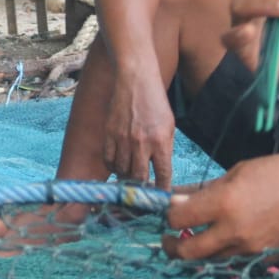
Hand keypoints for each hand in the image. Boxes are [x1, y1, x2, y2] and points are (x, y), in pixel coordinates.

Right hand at [104, 70, 176, 187]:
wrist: (135, 79)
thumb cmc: (155, 102)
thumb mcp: (169, 125)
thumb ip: (164, 149)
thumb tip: (160, 172)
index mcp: (161, 141)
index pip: (163, 176)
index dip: (161, 191)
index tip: (160, 199)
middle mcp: (142, 143)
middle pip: (139, 178)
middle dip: (142, 189)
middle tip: (143, 192)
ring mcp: (123, 139)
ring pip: (122, 172)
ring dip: (127, 178)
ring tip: (131, 178)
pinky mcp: (109, 134)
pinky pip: (109, 160)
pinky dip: (114, 167)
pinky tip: (119, 165)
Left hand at [162, 151, 278, 259]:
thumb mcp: (239, 172)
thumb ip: (206, 190)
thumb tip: (179, 199)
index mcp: (224, 203)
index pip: (178, 220)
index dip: (170, 216)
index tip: (173, 210)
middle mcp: (232, 231)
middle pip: (187, 252)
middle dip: (172, 246)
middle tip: (170, 238)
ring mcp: (249, 249)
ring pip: (209, 261)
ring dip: (197, 253)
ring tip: (196, 240)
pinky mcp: (263, 259)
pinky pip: (233, 262)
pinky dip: (223, 255)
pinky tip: (223, 243)